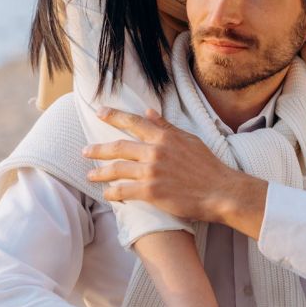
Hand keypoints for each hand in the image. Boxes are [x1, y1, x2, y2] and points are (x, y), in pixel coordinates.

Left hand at [83, 107, 250, 223]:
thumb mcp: (188, 140)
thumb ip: (166, 127)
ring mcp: (152, 172)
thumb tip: (149, 111)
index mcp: (164, 137)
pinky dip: (112, 193)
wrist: (220, 191)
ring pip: (118, 169)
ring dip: (100, 172)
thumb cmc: (207, 166)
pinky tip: (106, 194)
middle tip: (85, 150)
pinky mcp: (151, 192)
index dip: (114, 116)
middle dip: (98, 149)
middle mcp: (155, 151)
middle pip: (119, 147)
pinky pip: (124, 191)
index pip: (133, 122)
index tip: (100, 112)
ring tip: (90, 175)